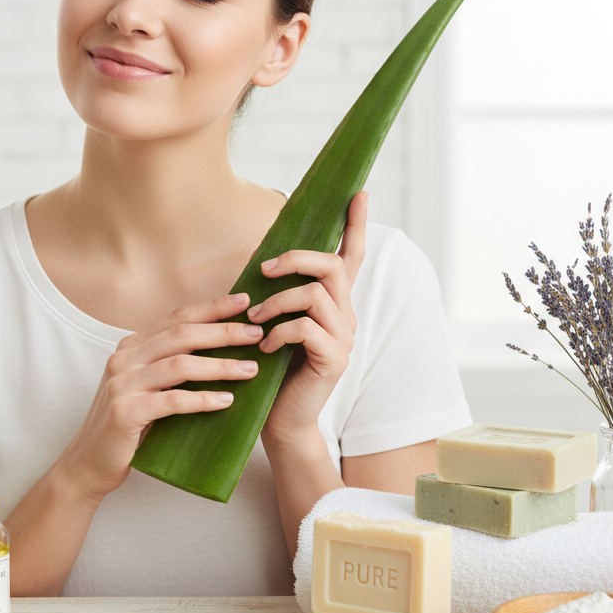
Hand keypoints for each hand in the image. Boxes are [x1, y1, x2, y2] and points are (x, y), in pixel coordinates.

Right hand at [58, 292, 264, 498]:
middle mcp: (124, 358)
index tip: (245, 301)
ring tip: (251, 370)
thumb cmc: (128, 425)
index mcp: (131, 346)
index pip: (176, 317)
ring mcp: (122, 384)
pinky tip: (227, 400)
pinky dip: (203, 399)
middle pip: (181, 335)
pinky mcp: (125, 412)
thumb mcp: (145, 386)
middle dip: (223, 331)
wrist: (90, 463)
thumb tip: (222, 347)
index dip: (212, 307)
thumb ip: (170, 364)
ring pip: (180, 365)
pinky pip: (173, 401)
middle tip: (257, 334)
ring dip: (221, 366)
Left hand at [252, 190, 367, 445]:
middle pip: (333, 267)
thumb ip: (280, 295)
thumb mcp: (276, 324)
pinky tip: (266, 347)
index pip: (351, 257)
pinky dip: (280, 332)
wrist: (280, 419)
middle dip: (296, 259)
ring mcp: (344, 338)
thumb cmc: (273, 370)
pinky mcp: (334, 359)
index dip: (355, 225)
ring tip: (253, 320)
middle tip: (264, 270)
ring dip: (277, 302)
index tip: (359, 192)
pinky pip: (307, 328)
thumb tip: (264, 262)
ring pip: (316, 294)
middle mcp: (346, 316)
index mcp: (334, 303)